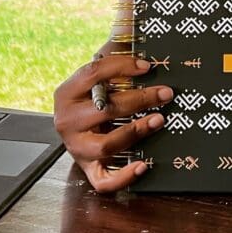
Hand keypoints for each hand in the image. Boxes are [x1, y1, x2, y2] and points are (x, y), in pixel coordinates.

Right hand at [53, 49, 172, 192]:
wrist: (77, 120)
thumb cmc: (93, 94)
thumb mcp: (97, 76)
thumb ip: (115, 63)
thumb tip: (143, 51)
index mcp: (66, 92)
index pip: (94, 73)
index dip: (123, 67)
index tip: (147, 67)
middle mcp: (66, 121)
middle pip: (105, 109)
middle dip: (140, 100)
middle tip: (165, 94)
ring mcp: (75, 147)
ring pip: (106, 144)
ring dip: (136, 131)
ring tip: (158, 119)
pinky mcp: (87, 169)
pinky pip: (103, 180)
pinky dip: (123, 176)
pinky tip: (143, 165)